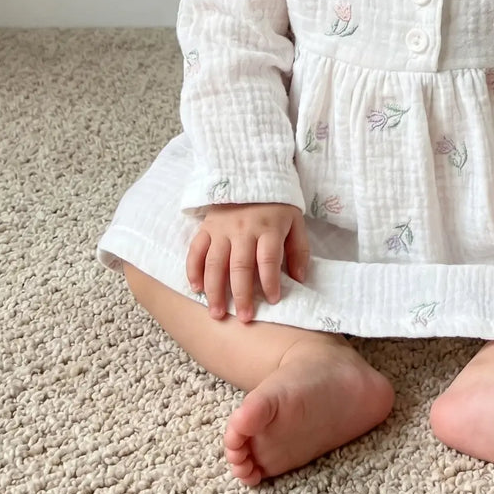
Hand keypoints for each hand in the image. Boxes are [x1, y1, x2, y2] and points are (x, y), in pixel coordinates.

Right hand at [186, 203, 308, 322]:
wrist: (251, 174)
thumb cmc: (276, 205)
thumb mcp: (295, 221)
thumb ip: (299, 249)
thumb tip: (299, 278)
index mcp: (268, 227)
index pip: (268, 259)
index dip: (270, 282)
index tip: (272, 301)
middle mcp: (243, 229)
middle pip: (240, 266)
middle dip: (242, 295)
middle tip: (244, 318)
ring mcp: (222, 228)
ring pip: (216, 263)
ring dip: (215, 290)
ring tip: (217, 313)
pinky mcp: (206, 227)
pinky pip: (196, 250)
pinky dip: (194, 270)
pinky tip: (196, 289)